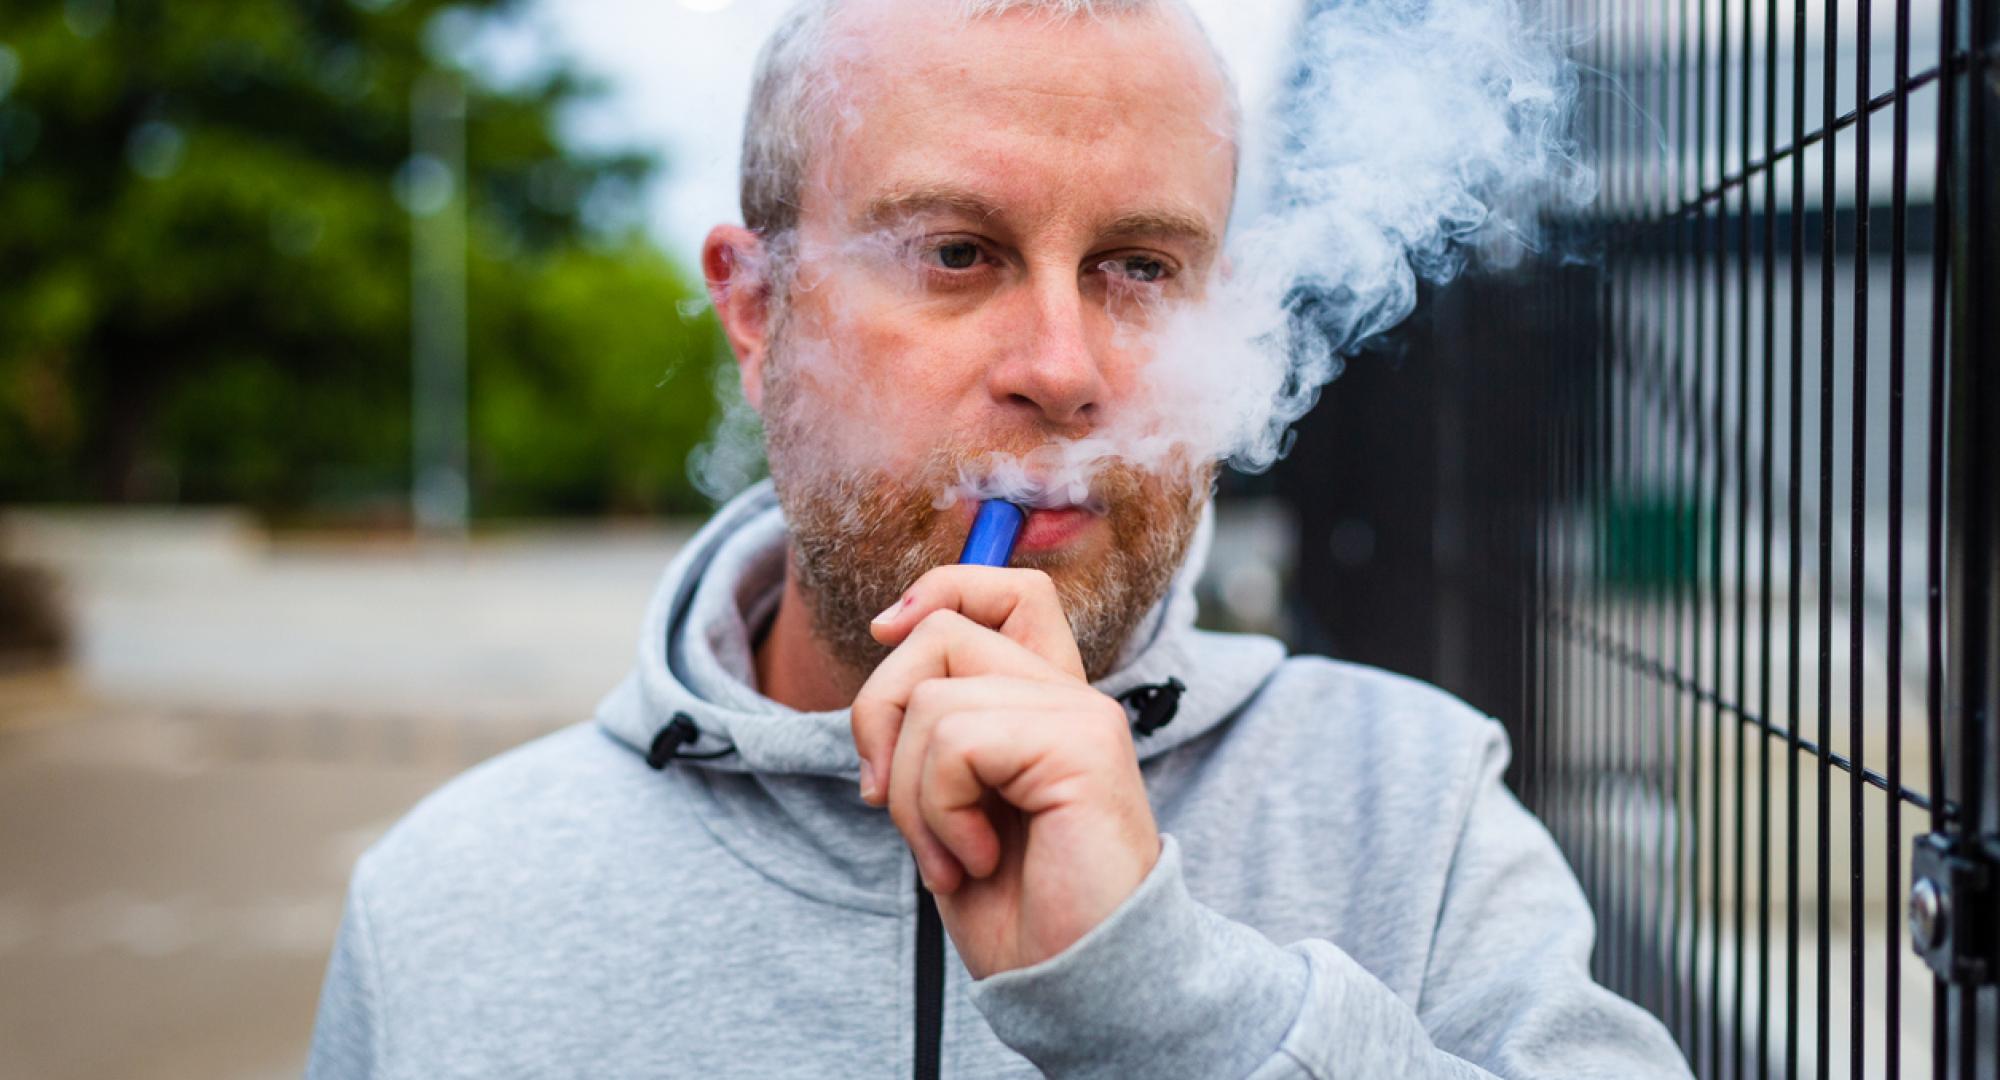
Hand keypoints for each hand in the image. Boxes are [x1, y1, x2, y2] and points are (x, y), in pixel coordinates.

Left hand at [851, 565, 1161, 978]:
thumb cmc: (1017, 908)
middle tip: (887, 802)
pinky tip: (976, 860)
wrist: (1075, 982)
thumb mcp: (946, 802)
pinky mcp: (1083, 744)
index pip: (1009, 590)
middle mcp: (1069, 695)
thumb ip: (930, 726)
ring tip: (953, 855)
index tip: (885, 634)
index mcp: (1043, 702)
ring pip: (932, 698)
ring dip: (911, 795)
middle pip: (941, 629)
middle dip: (878, 715)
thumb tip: (887, 641)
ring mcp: (1081, 714)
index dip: (940, 590)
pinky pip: (956, 740)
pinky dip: (938, 811)